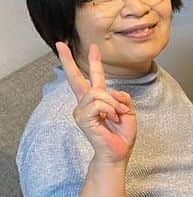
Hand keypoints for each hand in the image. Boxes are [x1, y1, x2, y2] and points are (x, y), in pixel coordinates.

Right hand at [57, 42, 135, 163]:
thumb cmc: (121, 134)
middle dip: (68, 60)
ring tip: (117, 115)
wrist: (118, 152)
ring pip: (98, 92)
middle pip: (76, 78)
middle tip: (61, 44)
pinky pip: (99, 103)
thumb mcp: (127, 110)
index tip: (93, 47)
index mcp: (97, 100)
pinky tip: (111, 119)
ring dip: (114, 104)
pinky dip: (111, 109)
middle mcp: (86, 103)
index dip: (93, 62)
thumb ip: (120, 96)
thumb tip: (111, 92)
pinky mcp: (82, 118)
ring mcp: (81, 110)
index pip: (92, 78)